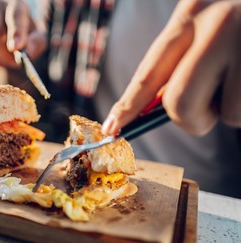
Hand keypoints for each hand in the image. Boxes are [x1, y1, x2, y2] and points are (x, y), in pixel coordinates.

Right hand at [0, 0, 47, 67]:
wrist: (12, 40)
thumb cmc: (28, 37)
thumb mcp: (38, 39)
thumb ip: (35, 44)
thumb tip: (26, 51)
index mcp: (15, 4)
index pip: (14, 16)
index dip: (15, 33)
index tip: (16, 48)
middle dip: (3, 51)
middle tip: (12, 60)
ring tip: (4, 56)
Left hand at [102, 0, 240, 135]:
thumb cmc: (239, 17)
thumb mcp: (205, 23)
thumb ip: (180, 61)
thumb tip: (153, 109)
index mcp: (190, 15)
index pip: (148, 72)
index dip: (128, 106)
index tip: (112, 128)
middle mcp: (217, 27)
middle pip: (179, 103)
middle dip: (190, 120)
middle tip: (205, 112)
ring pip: (226, 115)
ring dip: (232, 108)